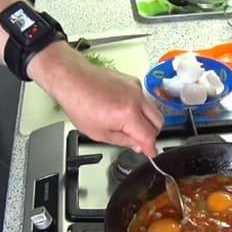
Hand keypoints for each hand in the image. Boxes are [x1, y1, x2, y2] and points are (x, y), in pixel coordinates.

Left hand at [28, 42, 163, 155]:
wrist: (73, 78)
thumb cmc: (79, 103)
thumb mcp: (99, 133)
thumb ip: (123, 141)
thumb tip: (137, 145)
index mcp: (128, 114)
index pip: (149, 136)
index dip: (151, 148)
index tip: (151, 153)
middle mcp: (136, 99)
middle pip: (158, 122)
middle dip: (151, 134)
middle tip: (139, 141)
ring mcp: (136, 88)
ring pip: (153, 110)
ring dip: (146, 121)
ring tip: (128, 125)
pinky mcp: (133, 82)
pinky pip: (144, 99)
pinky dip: (140, 108)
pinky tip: (124, 111)